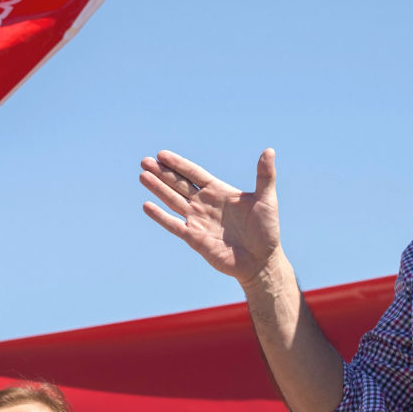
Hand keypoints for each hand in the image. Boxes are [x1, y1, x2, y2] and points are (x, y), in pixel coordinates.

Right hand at [140, 149, 280, 285]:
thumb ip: (264, 175)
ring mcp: (198, 220)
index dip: (178, 164)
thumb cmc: (267, 230)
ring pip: (173, 201)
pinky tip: (147, 205)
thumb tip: (269, 151)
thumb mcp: (267, 199)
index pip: (194, 174)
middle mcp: (205, 204)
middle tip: (145, 161)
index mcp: (219, 191)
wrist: (261, 260)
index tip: (162, 154)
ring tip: (143, 175)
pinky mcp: (194, 238)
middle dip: (162, 173)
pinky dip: (160, 216)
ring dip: (158, 188)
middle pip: (179, 184)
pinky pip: (174, 225)